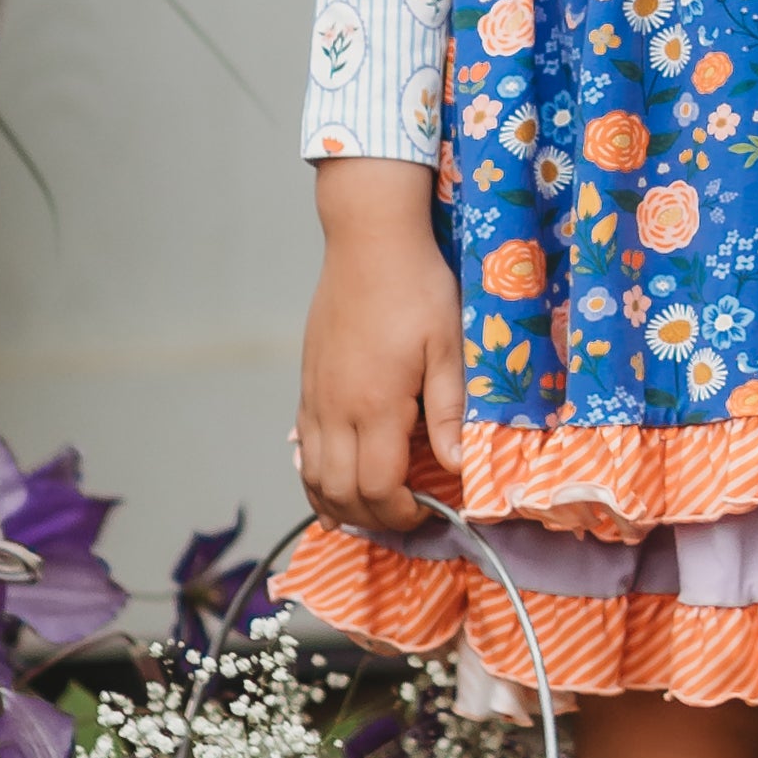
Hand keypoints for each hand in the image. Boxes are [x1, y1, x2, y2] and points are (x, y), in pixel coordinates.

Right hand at [299, 162, 466, 533]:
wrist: (369, 240)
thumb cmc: (416, 287)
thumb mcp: (447, 345)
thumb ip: (448, 410)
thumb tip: (455, 467)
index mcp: (375, 404)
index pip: (377, 486)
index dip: (400, 513)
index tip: (426, 512)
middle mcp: (335, 409)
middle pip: (340, 491)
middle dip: (372, 516)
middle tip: (405, 515)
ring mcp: (315, 397)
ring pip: (312, 476)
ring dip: (338, 504)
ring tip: (370, 511)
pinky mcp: (307, 384)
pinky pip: (302, 448)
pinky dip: (314, 478)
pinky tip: (332, 486)